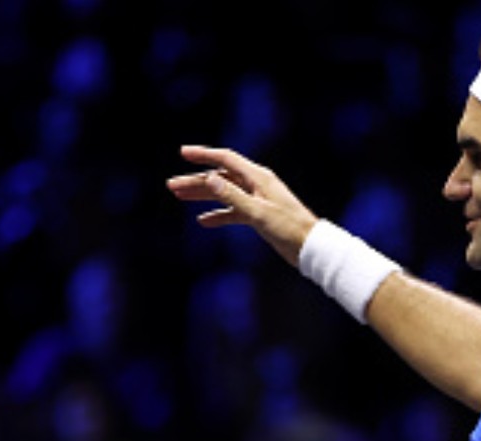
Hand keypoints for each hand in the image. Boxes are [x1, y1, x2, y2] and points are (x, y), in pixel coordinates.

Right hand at [167, 145, 319, 265]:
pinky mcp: (258, 216)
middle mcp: (256, 185)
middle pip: (220, 178)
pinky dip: (218, 215)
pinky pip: (232, 211)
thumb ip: (233, 196)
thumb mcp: (257, 212)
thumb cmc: (288, 228)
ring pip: (223, 193)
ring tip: (180, 197)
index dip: (203, 155)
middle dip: (195, 180)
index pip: (225, 160)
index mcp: (258, 177)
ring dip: (202, 195)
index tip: (183, 153)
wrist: (309, 247)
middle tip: (171, 185)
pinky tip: (203, 221)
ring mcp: (256, 200)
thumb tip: (210, 178)